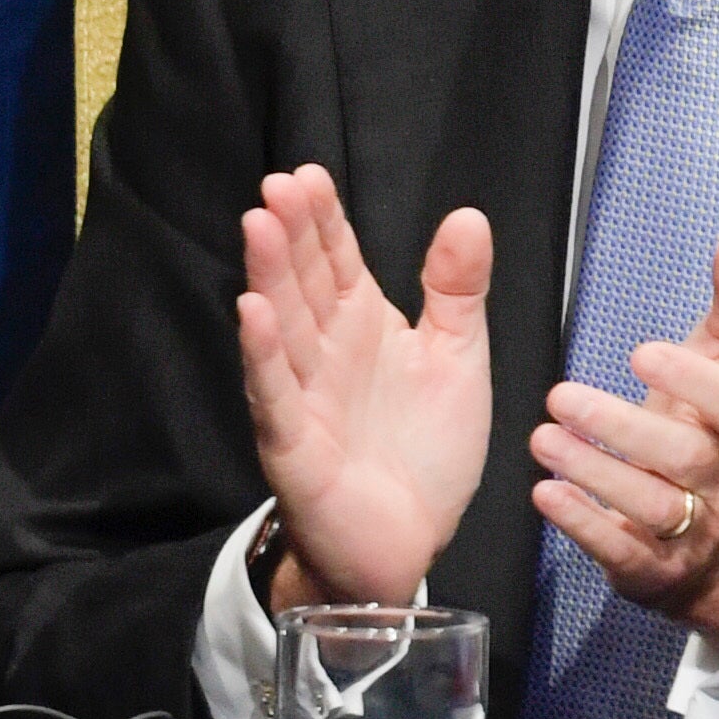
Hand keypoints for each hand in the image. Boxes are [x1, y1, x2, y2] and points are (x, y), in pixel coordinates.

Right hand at [234, 168, 491, 604]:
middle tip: (278, 187)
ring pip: (282, 326)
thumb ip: (457, 291)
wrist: (408, 543)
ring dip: (269, 277)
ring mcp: (303, 395)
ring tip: (259, 226)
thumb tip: (468, 216)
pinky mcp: (292, 443)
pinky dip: (263, 354)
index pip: (337, 260)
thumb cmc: (425, 452)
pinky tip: (251, 312)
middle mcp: (325, 352)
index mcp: (362, 325)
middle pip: (304, 283)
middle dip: (291, 235)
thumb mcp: (457, 360)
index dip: (323, 220)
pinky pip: (274, 393)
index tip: (309, 176)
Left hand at [527, 230, 718, 657]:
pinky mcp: (653, 565)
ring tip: (544, 441)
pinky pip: (624, 551)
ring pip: (652, 506)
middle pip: (682, 455)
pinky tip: (547, 495)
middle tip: (561, 396)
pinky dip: (584, 525)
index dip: (689, 379)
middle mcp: (717, 474)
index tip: (642, 353)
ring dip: (594, 474)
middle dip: (622, 427)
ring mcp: (690, 525)